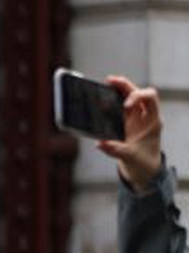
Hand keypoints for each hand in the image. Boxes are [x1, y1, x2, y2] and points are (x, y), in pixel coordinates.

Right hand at [100, 75, 163, 191]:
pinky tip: (99, 100)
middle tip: (109, 81)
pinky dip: (109, 102)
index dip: (138, 97)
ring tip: (104, 85)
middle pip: (137, 92)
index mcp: (152, 120)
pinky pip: (117, 108)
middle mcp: (144, 116)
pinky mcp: (124, 123)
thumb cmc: (143, 163)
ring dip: (116, 90)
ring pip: (127, 97)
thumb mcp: (130, 157)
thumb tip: (100, 143)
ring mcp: (134, 118)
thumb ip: (116, 150)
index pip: (150, 98)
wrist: (144, 171)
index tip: (124, 106)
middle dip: (124, 86)